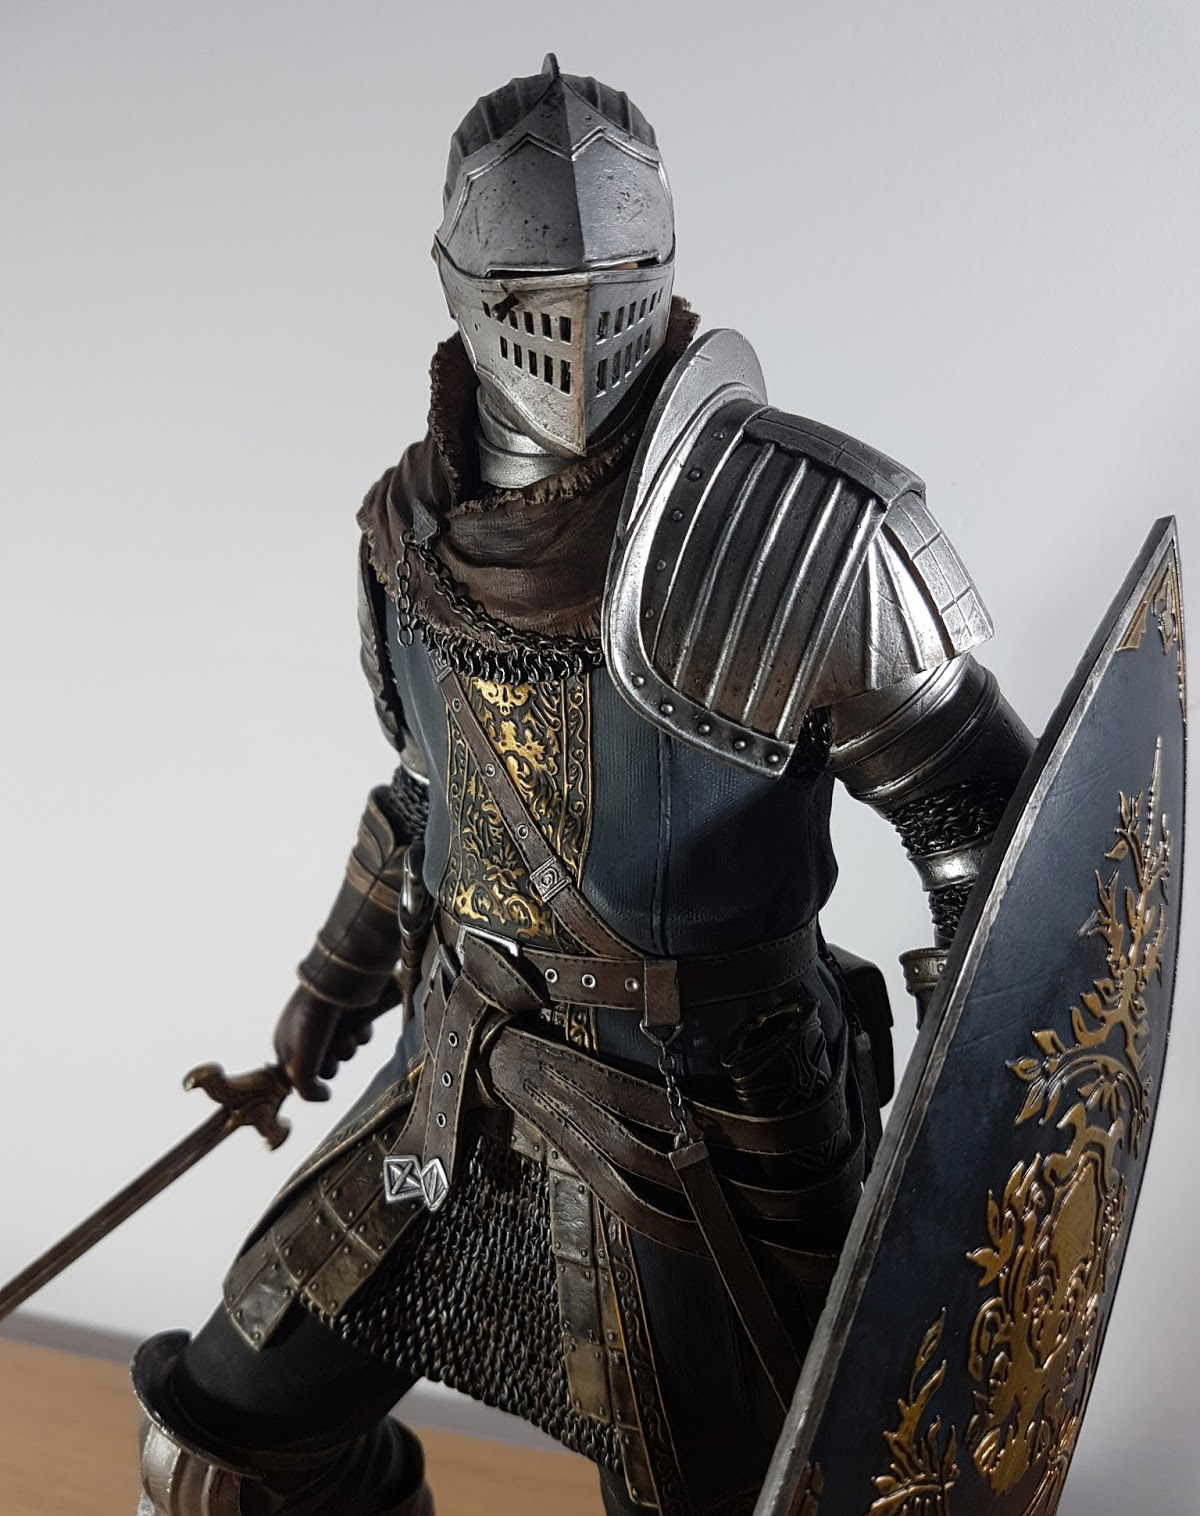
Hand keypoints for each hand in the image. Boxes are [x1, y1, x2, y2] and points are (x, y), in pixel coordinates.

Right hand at [273, 986, 373, 1101]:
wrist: (339, 980)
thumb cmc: (312, 1020)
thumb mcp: (300, 1065)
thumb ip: (306, 1090)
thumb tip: (323, 1096)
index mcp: (284, 1042)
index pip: (295, 1077)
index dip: (307, 1078)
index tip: (312, 1074)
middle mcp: (305, 1033)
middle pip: (324, 1067)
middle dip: (331, 1062)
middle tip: (330, 1050)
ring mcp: (329, 1023)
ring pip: (343, 1052)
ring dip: (347, 1048)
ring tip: (346, 1034)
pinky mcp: (351, 1014)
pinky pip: (358, 1036)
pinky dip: (361, 1033)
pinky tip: (358, 1023)